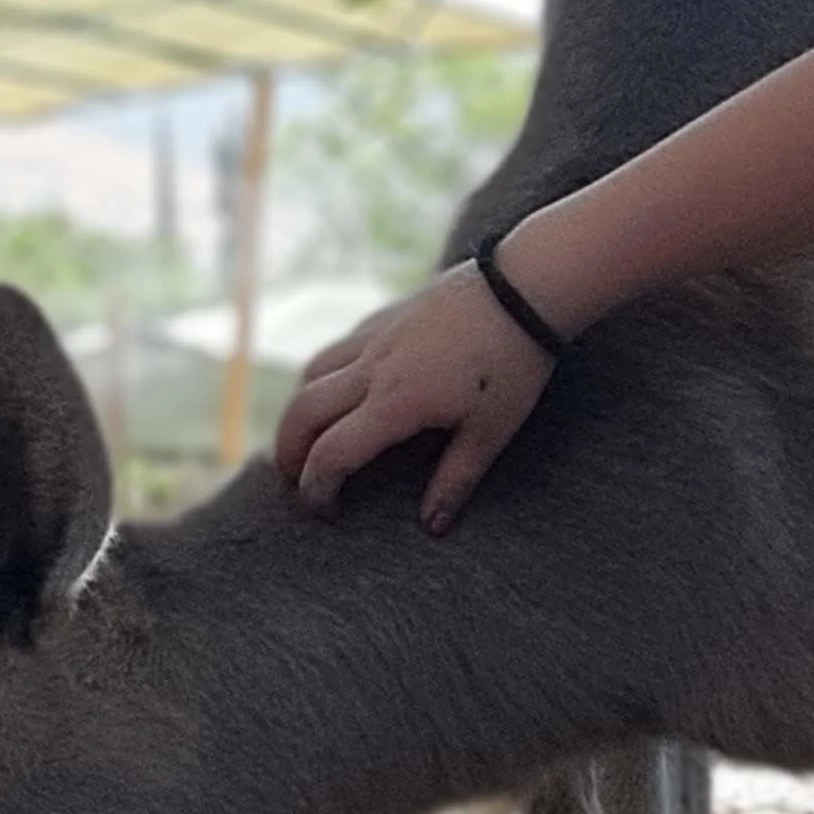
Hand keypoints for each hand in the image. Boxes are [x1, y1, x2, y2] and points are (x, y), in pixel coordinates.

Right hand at [274, 265, 555, 531]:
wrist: (524, 287)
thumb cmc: (515, 363)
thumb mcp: (492, 432)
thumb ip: (456, 480)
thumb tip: (432, 526)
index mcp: (396, 403)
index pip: (332, 453)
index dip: (317, 489)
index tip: (325, 511)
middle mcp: (373, 369)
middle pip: (303, 412)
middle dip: (288, 452)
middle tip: (295, 481)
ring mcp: (375, 337)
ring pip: (311, 373)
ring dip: (298, 411)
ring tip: (306, 438)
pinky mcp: (385, 317)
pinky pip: (336, 349)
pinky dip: (321, 376)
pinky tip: (338, 389)